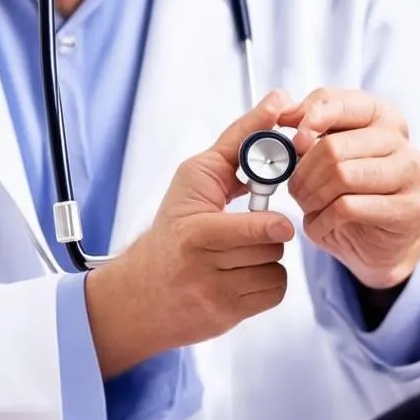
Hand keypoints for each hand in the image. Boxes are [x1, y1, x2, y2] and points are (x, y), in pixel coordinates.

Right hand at [85, 91, 295, 378]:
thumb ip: (239, 140)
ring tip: (241, 251)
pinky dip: (267, 282)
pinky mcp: (227, 317)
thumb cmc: (173, 226)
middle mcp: (204, 268)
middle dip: (266, 232)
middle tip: (250, 227)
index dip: (269, 224)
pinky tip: (243, 274)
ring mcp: (216, 297)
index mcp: (195, 232)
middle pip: (270, 246)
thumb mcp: (197, 177)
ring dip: (266, 257)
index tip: (280, 221)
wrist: (140, 293)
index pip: (250, 229)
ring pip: (275, 268)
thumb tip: (279, 101)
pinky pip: (274, 292)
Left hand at [278, 88, 419, 290]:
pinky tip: (320, 224)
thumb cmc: (353, 198)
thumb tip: (284, 110)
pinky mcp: (412, 209)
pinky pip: (349, 207)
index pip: (343, 102)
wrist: (382, 248)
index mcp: (383, 117)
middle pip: (335, 146)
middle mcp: (403, 141)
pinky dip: (322, 219)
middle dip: (304, 171)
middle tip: (294, 189)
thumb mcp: (330, 159)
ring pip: (343, 175)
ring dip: (312, 195)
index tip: (294, 140)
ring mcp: (415, 174)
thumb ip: (312, 132)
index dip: (312, 118)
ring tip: (307, 206)